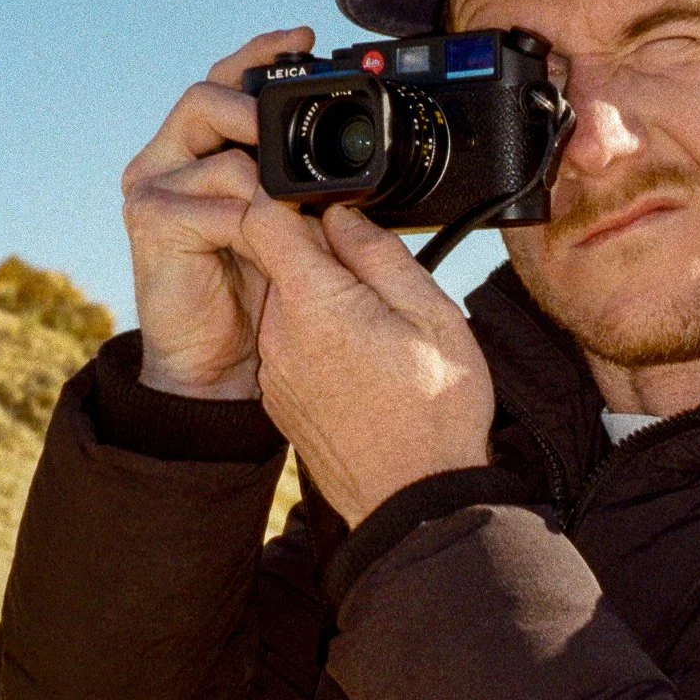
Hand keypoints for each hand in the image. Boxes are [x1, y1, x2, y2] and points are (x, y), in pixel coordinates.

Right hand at [120, 29, 313, 397]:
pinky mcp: (151, 221)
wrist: (217, 365)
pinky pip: (216, 203)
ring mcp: (152, 187)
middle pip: (208, 97)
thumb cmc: (253, 295)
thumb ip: (291, 181)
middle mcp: (166, 160)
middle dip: (257, 108)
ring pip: (220, 152)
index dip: (259, 54)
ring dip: (267, 183)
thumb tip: (335, 147)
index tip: (304, 37)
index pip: (223, 80)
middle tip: (294, 127)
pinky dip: (252, 223)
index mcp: (196, 150)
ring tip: (290, 217)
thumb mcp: (284, 223)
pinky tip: (266, 245)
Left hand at [236, 198, 495, 527]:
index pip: (264, 215)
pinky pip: (290, 343)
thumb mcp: (432, 315)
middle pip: (278, 259)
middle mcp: (279, 332)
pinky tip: (361, 363)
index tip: (331, 204)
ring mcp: (274, 368)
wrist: (412, 502)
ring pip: (287, 302)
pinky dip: (318, 338)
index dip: (294, 196)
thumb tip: (341, 214)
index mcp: (314, 302)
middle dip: (322, 255)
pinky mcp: (279, 397)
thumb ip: (378, 255)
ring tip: (377, 330)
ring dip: (323, 300)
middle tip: (377, 279)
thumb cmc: (434, 412)